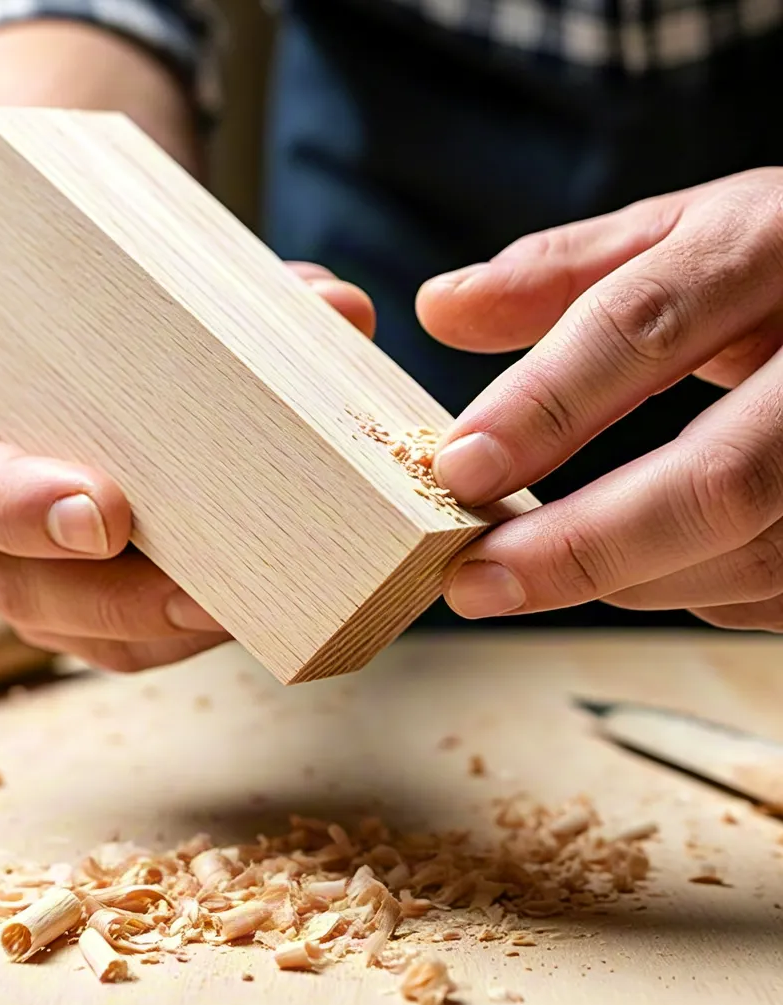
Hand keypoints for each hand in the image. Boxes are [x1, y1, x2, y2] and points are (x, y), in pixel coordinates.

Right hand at [0, 263, 375, 670]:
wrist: (80, 391)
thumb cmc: (94, 352)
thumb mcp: (135, 317)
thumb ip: (235, 306)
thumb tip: (339, 305)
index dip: (16, 506)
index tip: (104, 513)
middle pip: (16, 583)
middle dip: (109, 594)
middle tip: (199, 591)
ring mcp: (17, 577)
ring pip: (75, 631)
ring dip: (156, 628)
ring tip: (236, 610)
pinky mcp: (74, 615)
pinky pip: (118, 649)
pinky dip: (175, 639)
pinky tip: (231, 617)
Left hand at [415, 168, 782, 631]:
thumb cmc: (774, 265)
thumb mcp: (680, 235)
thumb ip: (561, 272)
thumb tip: (438, 309)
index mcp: (767, 248)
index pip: (644, 328)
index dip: (543, 407)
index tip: (459, 470)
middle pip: (718, 478)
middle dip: (580, 544)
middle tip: (475, 580)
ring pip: (747, 553)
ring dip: (620, 578)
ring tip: (527, 574)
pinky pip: (770, 586)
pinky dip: (683, 587)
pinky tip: (631, 567)